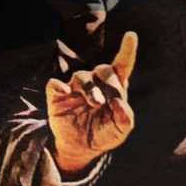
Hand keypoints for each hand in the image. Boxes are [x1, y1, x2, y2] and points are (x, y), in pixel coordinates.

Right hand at [47, 32, 137, 176]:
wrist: (80, 149)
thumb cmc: (103, 134)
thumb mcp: (120, 130)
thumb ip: (125, 117)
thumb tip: (119, 101)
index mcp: (113, 88)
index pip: (121, 65)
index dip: (127, 50)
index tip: (131, 35)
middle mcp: (95, 83)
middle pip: (103, 69)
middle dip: (109, 83)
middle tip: (106, 102)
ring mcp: (75, 87)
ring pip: (81, 76)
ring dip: (90, 89)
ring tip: (95, 103)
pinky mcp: (58, 95)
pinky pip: (55, 84)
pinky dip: (58, 86)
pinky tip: (64, 91)